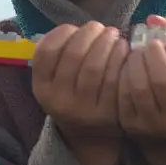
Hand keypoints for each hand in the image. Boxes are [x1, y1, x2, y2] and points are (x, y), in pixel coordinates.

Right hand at [31, 22, 128, 164]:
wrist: (90, 137)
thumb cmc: (74, 95)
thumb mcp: (56, 81)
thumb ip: (60, 55)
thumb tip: (79, 28)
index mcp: (41, 89)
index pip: (46, 51)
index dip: (63, 33)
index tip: (75, 28)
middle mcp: (58, 102)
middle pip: (74, 55)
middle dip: (89, 34)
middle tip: (100, 28)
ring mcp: (83, 110)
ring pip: (94, 66)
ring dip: (106, 43)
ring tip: (113, 35)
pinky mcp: (107, 114)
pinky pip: (114, 79)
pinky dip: (120, 58)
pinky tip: (124, 48)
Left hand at [119, 16, 165, 164]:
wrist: (165, 131)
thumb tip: (154, 20)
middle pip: (162, 81)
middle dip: (154, 56)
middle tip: (151, 45)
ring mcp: (152, 125)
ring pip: (139, 88)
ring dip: (136, 63)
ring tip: (137, 53)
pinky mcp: (130, 124)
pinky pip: (122, 94)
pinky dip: (123, 74)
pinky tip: (127, 66)